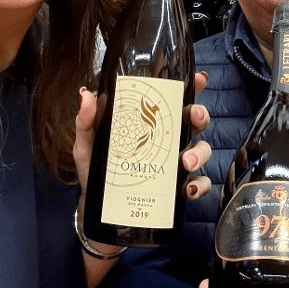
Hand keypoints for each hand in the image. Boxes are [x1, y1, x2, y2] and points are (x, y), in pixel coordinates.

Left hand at [73, 72, 211, 200]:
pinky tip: (188, 189)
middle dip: (200, 115)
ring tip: (186, 162)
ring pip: (202, 150)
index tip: (199, 78)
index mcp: (152, 122)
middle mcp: (169, 139)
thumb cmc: (96, 168)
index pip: (175, 99)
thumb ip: (87, 120)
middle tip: (194, 116)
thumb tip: (86, 95)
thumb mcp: (88, 143)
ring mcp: (177, 163)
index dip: (192, 86)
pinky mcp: (179, 189)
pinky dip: (200, 186)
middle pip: (195, 120)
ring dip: (199, 153)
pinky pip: (200, 184)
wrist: (97, 209)